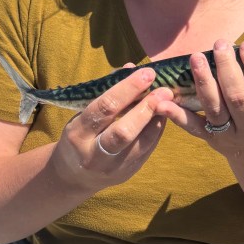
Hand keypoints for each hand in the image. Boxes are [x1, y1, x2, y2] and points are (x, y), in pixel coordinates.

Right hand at [47, 66, 172, 195]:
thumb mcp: (83, 113)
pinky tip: (162, 115)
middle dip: (146, 108)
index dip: (128, 89)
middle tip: (165, 90)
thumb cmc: (80, 134)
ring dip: (157, 118)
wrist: (74, 176)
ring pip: (141, 143)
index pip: (105, 109)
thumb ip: (106, 92)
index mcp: (78, 133)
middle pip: (124, 131)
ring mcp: (112, 168)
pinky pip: (147, 149)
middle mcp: (93, 154)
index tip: (147, 73)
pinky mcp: (128, 173)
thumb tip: (131, 68)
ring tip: (168, 100)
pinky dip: (156, 129)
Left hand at [157, 40, 243, 157]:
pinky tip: (164, 102)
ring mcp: (228, 135)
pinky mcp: (209, 139)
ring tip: (197, 57)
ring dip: (204, 82)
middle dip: (228, 69)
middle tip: (220, 45)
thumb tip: (240, 47)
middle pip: (237, 97)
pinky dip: (177, 115)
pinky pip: (192, 127)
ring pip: (215, 109)